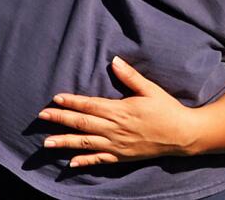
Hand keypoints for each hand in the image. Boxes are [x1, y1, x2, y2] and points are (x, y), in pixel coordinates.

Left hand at [37, 57, 199, 167]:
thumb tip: (114, 61)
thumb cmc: (166, 109)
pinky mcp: (122, 157)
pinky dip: (84, 162)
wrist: (182, 135)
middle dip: (60, 120)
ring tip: (46, 143)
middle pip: (82, 123)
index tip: (55, 99)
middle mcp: (114, 129)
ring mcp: (117, 145)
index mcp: (120, 110)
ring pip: (86, 144)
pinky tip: (70, 163)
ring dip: (65, 142)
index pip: (89, 105)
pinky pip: (100, 160)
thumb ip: (130, 76)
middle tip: (41, 117)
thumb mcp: (150, 89)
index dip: (71, 102)